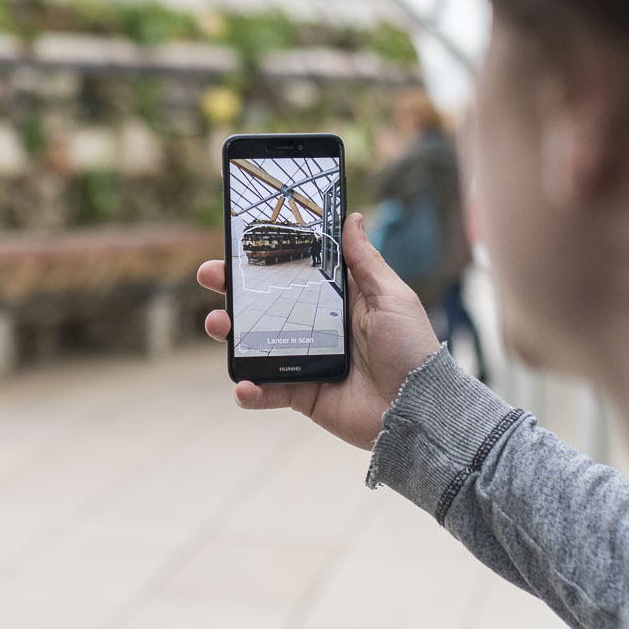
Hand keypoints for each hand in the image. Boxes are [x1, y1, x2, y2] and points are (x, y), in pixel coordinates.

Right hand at [199, 212, 439, 449]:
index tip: (237, 245)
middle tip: (209, 278)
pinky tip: (243, 386)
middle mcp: (316, 328)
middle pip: (265, 305)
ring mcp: (306, 362)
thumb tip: (353, 218)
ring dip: (230, 335)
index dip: (264, 260)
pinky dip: (250, 391)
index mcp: (336, 301)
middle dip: (232, 291)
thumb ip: (365, 261)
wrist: (419, 410)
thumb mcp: (391, 296)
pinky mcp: (303, 395)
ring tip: (217, 325)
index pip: (293, 273)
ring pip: (256, 345)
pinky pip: (268, 393)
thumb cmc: (412, 348)